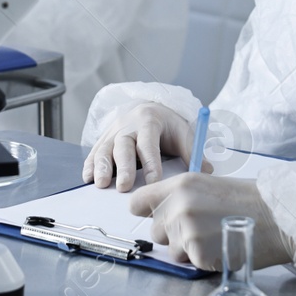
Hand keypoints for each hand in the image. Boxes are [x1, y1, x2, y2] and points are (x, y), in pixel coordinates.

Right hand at [83, 102, 203, 191]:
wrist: (149, 108)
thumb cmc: (167, 125)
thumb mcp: (183, 132)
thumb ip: (193, 151)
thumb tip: (207, 171)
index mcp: (149, 120)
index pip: (149, 142)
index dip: (151, 163)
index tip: (154, 182)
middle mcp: (127, 124)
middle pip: (123, 145)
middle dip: (123, 167)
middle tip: (124, 187)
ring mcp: (113, 131)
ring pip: (104, 148)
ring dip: (101, 167)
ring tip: (101, 184)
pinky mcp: (103, 139)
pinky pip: (94, 152)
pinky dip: (90, 165)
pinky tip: (88, 178)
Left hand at [130, 174, 294, 270]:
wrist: (279, 217)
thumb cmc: (249, 200)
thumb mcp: (208, 186)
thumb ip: (180, 197)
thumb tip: (162, 213)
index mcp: (179, 185)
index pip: (137, 202)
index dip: (147, 212)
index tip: (158, 216)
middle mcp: (177, 206)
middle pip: (155, 231)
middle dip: (174, 234)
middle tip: (203, 229)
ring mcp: (187, 232)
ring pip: (172, 251)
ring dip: (189, 250)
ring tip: (216, 238)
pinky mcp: (198, 254)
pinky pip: (191, 263)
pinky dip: (205, 261)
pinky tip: (223, 248)